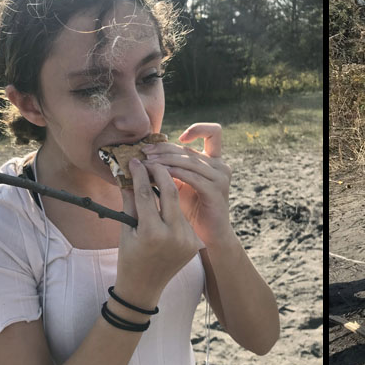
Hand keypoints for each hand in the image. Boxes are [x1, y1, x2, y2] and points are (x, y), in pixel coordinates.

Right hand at [117, 159, 201, 302]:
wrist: (145, 288)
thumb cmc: (129, 258)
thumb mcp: (126, 230)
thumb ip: (130, 202)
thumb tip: (128, 174)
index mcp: (152, 233)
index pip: (146, 194)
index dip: (140, 175)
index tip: (135, 161)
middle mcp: (173, 235)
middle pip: (170, 192)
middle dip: (161, 172)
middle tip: (152, 161)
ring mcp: (187, 239)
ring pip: (178, 203)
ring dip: (169, 187)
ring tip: (159, 174)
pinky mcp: (194, 242)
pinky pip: (182, 217)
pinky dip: (174, 206)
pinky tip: (168, 197)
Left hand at [141, 123, 232, 245]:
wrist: (207, 236)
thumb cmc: (191, 210)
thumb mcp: (180, 184)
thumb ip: (172, 168)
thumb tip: (146, 153)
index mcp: (215, 161)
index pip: (213, 133)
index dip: (197, 129)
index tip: (177, 138)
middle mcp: (221, 166)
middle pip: (189, 149)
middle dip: (163, 149)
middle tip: (143, 151)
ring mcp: (221, 177)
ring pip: (188, 161)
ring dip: (163, 160)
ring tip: (145, 163)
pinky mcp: (216, 190)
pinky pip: (191, 176)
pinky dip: (173, 173)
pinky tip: (158, 175)